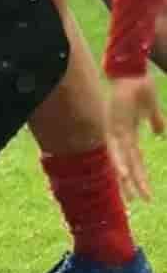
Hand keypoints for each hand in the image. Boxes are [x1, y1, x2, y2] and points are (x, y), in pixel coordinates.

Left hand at [107, 74, 164, 201]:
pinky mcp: (113, 123)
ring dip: (125, 178)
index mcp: (130, 133)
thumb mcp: (152, 107)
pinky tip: (122, 173)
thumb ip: (155, 120)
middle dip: (133, 184)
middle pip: (127, 165)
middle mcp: (120, 135)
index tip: (147, 195)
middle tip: (139, 202)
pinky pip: (116, 146)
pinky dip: (118, 160)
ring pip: (120, 160)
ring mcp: (115, 130)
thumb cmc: (139, 85)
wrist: (131, 70)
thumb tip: (159, 133)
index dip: (141, 178)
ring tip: (130, 196)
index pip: (136, 162)